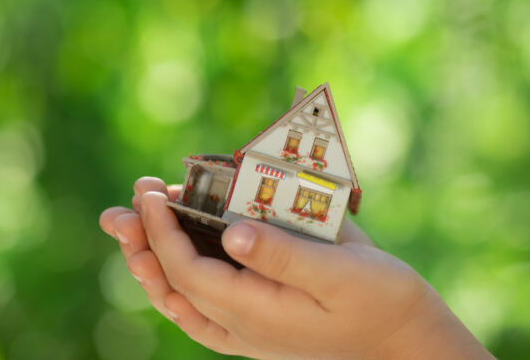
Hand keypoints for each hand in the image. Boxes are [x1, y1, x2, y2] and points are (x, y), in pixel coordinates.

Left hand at [100, 178, 492, 359]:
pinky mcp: (260, 329)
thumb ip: (284, 253)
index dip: (163, 231)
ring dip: (153, 264)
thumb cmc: (381, 297)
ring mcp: (249, 333)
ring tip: (133, 229)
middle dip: (145, 243)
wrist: (404, 338)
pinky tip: (171, 269)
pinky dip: (178, 286)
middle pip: (174, 286)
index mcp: (258, 310)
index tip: (151, 191)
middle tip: (125, 204)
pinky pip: (203, 312)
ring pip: (183, 302)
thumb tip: (232, 232)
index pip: (189, 270)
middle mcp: (244, 327)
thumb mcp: (339, 270)